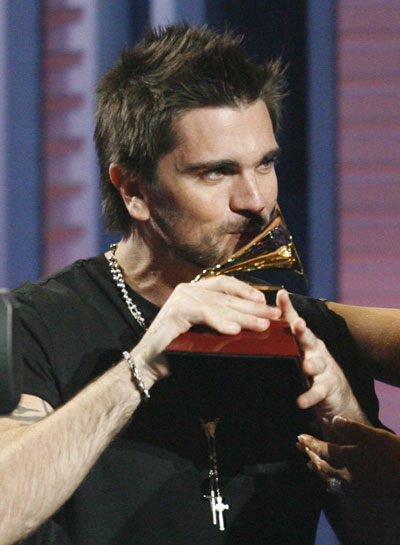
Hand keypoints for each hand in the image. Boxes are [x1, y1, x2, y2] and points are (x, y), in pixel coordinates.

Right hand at [134, 276, 280, 382]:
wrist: (148, 363)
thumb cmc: (176, 349)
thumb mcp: (202, 331)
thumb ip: (218, 321)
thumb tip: (249, 323)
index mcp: (195, 291)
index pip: (225, 284)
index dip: (246, 291)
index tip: (265, 301)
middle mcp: (188, 290)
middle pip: (227, 297)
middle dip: (253, 306)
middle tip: (274, 314)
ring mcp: (181, 299)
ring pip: (220, 306)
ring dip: (243, 316)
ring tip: (261, 324)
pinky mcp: (176, 312)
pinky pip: (204, 314)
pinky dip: (220, 322)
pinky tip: (234, 329)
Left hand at [275, 290, 367, 424]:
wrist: (337, 399)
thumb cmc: (310, 371)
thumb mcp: (295, 353)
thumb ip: (280, 342)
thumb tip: (253, 327)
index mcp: (304, 340)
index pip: (294, 321)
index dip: (288, 308)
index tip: (282, 295)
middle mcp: (315, 350)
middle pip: (308, 337)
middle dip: (302, 330)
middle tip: (297, 324)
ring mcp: (323, 368)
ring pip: (317, 364)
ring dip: (311, 364)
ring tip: (306, 366)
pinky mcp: (327, 388)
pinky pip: (318, 391)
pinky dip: (309, 396)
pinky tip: (301, 401)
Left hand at [297, 416, 399, 496]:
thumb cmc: (394, 452)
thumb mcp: (374, 435)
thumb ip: (352, 428)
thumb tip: (333, 419)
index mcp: (348, 457)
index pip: (322, 450)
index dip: (310, 443)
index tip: (299, 437)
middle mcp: (347, 474)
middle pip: (322, 465)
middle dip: (309, 454)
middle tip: (299, 446)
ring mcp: (354, 486)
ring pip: (329, 478)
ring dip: (317, 469)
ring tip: (309, 463)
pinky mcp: (362, 492)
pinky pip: (339, 488)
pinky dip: (330, 482)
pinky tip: (329, 483)